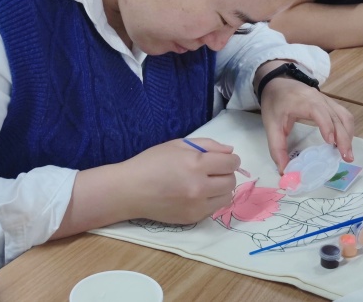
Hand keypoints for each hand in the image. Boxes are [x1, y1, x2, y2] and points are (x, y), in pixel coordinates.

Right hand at [119, 138, 239, 224]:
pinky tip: (197, 194)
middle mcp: (199, 187)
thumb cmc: (152, 162)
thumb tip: (230, 151)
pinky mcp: (193, 218)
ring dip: (222, 189)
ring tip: (207, 183)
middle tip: (214, 171)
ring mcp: (196, 205)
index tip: (224, 160)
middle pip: (231, 181)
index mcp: (195, 164)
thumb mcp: (178, 144)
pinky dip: (211, 200)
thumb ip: (208, 145)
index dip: (231, 159)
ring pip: (227, 197)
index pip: (231, 163)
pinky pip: (214, 209)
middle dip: (227, 173)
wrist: (130, 191)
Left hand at [259, 75, 355, 173]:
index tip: (331, 142)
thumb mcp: (271, 125)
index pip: (320, 112)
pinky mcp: (330, 103)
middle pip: (336, 117)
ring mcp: (326, 100)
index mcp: (303, 101)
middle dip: (344, 137)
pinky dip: (347, 128)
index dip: (327, 126)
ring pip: (344, 116)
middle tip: (346, 157)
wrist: (277, 82)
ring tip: (347, 153)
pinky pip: (343, 115)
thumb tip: (284, 171)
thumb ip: (276, 148)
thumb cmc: (274, 102)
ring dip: (348, 134)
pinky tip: (345, 142)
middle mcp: (318, 98)